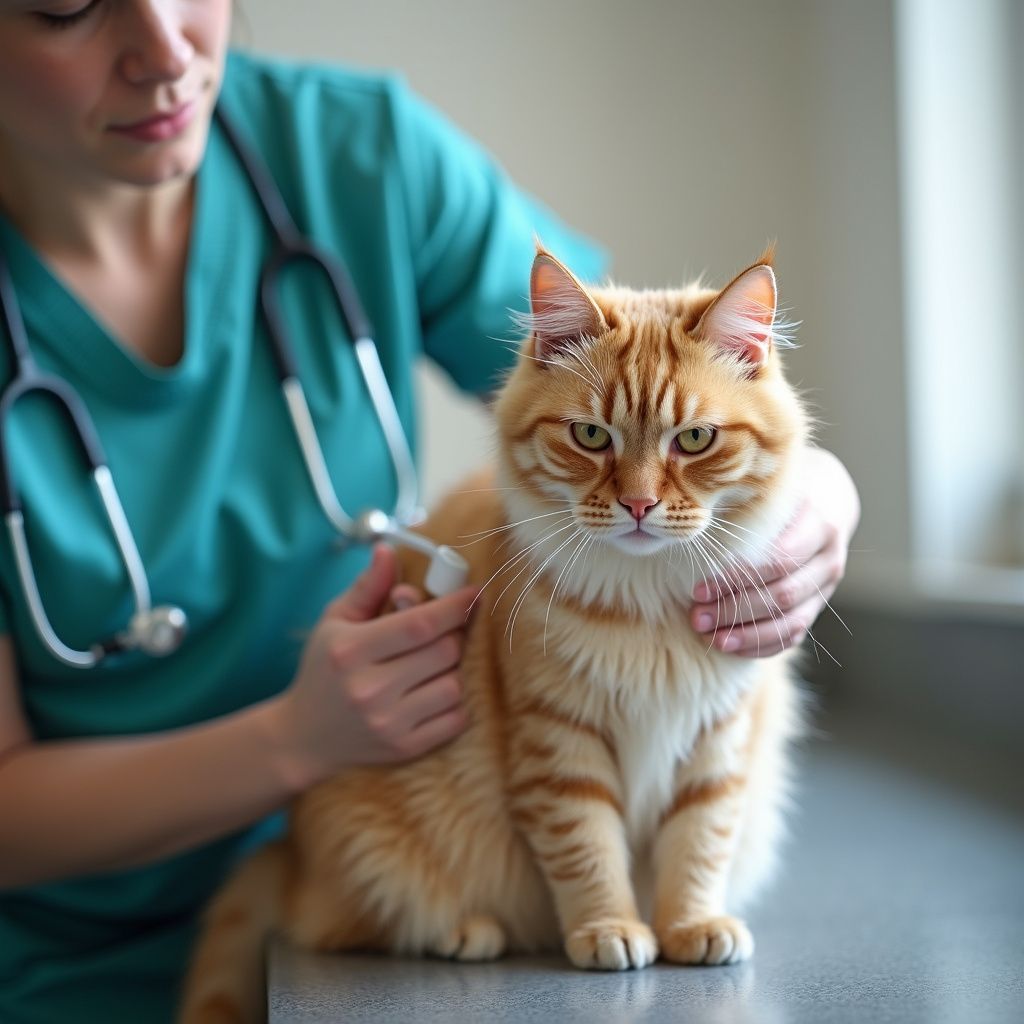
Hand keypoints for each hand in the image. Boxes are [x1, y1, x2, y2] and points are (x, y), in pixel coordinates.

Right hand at [273, 544, 475, 787]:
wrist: (303, 738)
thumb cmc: (324, 670)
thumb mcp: (335, 622)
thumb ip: (368, 587)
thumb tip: (388, 551)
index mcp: (350, 651)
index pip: (419, 624)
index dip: (454, 606)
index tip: (474, 593)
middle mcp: (369, 689)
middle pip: (444, 652)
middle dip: (453, 635)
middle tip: (443, 632)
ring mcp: (388, 723)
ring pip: (454, 684)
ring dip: (451, 670)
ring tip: (430, 665)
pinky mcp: (404, 748)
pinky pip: (455, 718)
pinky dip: (454, 703)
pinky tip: (432, 693)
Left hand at [690, 447, 859, 657]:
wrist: (829, 498)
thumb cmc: (782, 492)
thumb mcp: (770, 487)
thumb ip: (743, 501)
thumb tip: (690, 516)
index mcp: (819, 523)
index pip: (777, 560)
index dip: (736, 578)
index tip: (697, 589)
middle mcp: (829, 558)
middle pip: (783, 595)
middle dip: (735, 610)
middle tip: (696, 617)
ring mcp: (827, 586)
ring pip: (790, 622)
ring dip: (746, 633)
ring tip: (708, 636)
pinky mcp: (818, 605)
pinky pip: (793, 635)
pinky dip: (760, 645)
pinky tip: (728, 645)